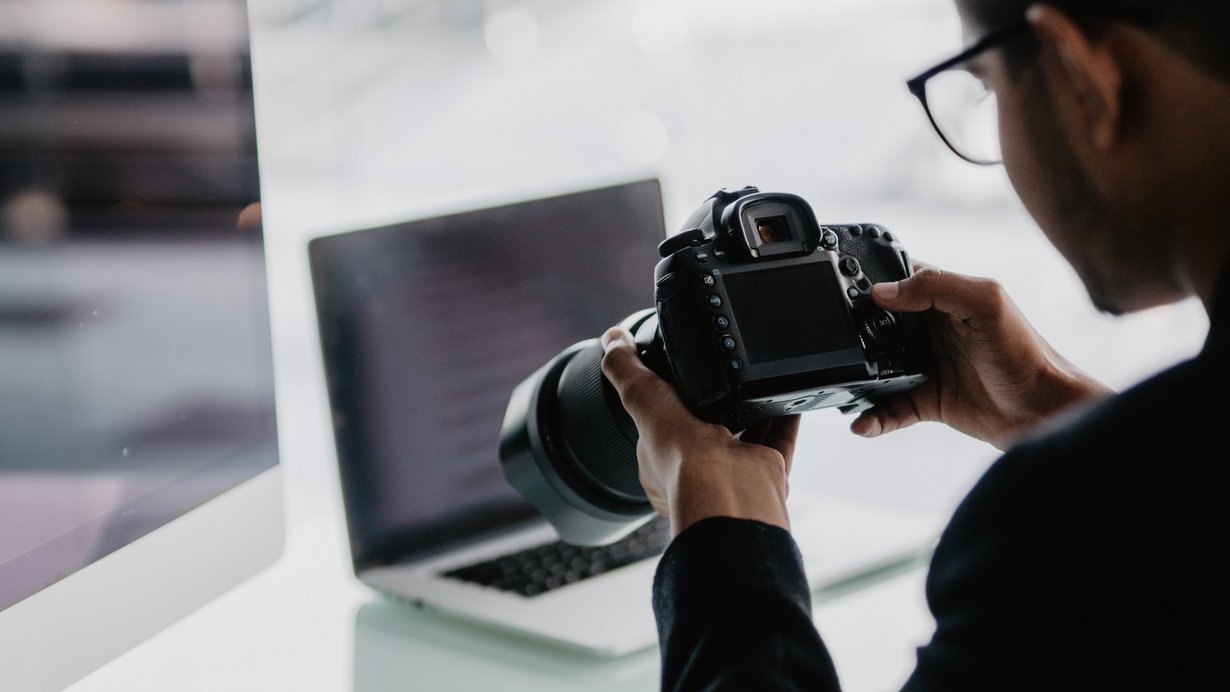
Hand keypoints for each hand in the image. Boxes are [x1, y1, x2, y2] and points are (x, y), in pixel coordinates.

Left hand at [600, 328, 800, 535]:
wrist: (727, 490)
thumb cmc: (679, 455)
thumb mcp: (639, 396)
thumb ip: (623, 368)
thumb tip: (613, 339)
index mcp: (660, 464)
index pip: (660, 425)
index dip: (665, 400)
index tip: (675, 375)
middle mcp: (698, 472)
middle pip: (706, 430)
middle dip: (716, 404)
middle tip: (721, 374)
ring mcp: (735, 474)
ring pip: (746, 437)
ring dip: (754, 408)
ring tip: (755, 377)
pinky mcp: (767, 472)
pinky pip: (779, 441)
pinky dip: (786, 417)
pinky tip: (786, 395)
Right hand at [851, 262, 1111, 449]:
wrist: (1045, 411)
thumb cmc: (1026, 352)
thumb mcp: (986, 304)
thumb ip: (937, 288)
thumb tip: (882, 291)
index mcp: (943, 298)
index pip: (897, 278)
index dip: (869, 279)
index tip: (840, 286)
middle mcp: (930, 330)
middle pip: (877, 324)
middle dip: (852, 332)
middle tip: (833, 341)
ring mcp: (927, 366)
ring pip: (876, 368)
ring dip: (857, 377)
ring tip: (839, 385)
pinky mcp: (928, 401)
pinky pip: (890, 409)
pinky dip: (874, 417)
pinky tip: (862, 423)